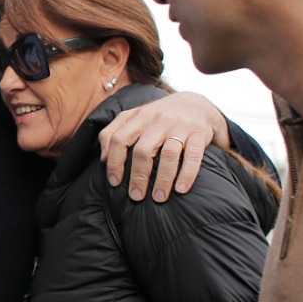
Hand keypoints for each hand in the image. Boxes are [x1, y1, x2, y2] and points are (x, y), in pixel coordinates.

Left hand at [99, 91, 228, 201]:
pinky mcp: (199, 133)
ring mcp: (179, 125)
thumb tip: (103, 158)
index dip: (115, 162)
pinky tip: (181, 189)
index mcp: (138, 117)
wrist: (196, 103)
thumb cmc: (159, 116)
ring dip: (162, 180)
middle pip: (143, 150)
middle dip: (138, 176)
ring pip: (169, 155)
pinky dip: (187, 174)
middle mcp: (157, 119)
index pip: (119, 139)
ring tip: (159, 198)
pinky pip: (193, 156)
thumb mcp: (134, 117)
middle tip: (136, 196)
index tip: (114, 182)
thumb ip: (113, 132)